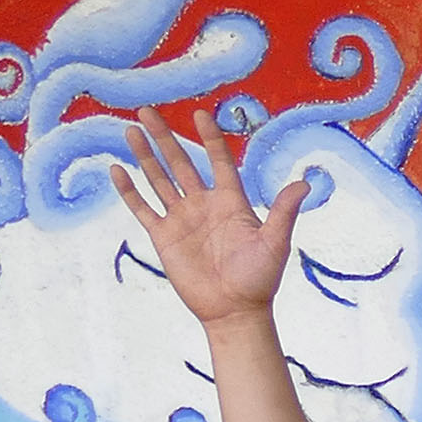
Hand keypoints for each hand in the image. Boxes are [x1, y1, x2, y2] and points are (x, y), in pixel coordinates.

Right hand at [107, 115, 309, 329]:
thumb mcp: (275, 243)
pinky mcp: (164, 237)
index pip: (218, 161)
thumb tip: (305, 184)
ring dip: (144, 156)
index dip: (209, 138)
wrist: (235, 311)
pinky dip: (129, 190)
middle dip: (164, 137)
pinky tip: (116, 169)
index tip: (198, 114)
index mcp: (231, 202)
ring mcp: (181, 219)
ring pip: (158, 179)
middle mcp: (204, 205)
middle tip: (147, 110)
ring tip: (130, 130)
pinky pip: (142, 208)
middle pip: (180, 163)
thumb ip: (283, 212)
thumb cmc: (260, 279)